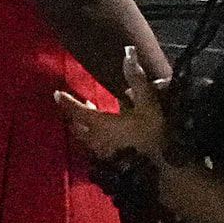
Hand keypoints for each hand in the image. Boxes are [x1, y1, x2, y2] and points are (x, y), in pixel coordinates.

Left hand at [56, 47, 169, 162]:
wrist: (166, 170)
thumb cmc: (156, 134)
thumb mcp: (148, 103)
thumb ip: (137, 79)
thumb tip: (129, 52)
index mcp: (102, 125)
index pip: (78, 111)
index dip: (67, 101)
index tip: (56, 93)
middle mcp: (98, 141)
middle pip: (79, 127)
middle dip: (77, 116)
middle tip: (81, 105)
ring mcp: (104, 156)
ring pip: (88, 139)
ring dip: (87, 128)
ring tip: (96, 118)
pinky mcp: (113, 166)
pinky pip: (99, 149)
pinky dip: (100, 139)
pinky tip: (112, 137)